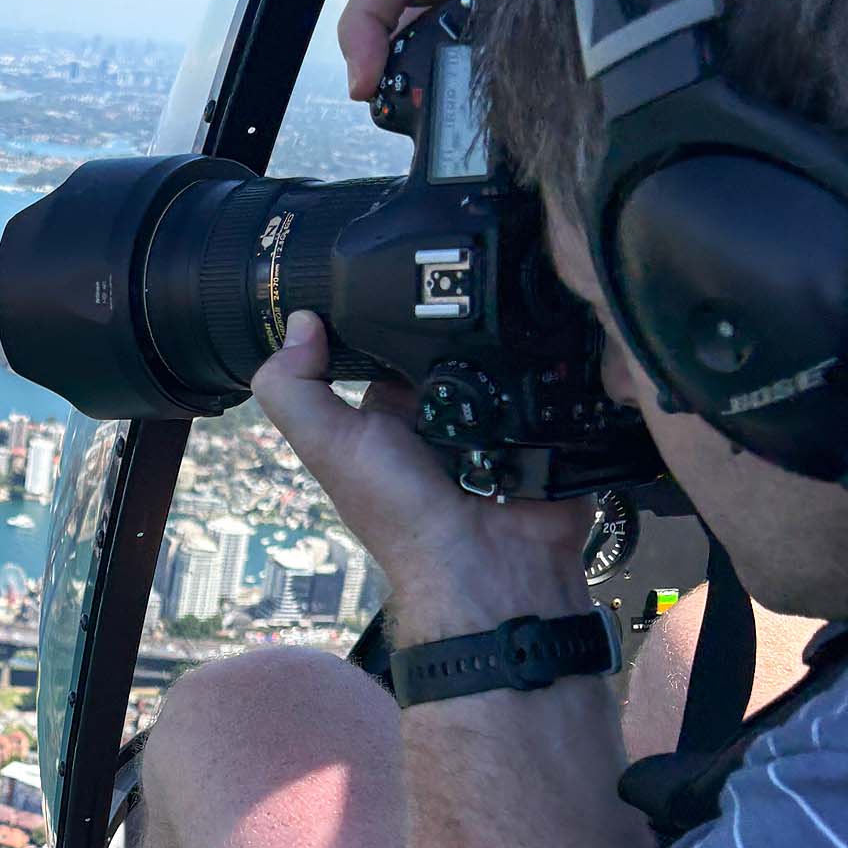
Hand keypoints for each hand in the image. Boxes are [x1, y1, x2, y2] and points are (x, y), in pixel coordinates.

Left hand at [251, 312, 589, 639]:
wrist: (492, 564)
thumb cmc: (404, 512)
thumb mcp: (330, 446)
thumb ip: (295, 391)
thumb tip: (297, 322)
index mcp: (386, 415)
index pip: (384, 344)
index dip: (386, 316)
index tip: (400, 283)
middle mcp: (438, 413)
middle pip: (447, 341)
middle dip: (456, 321)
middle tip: (468, 301)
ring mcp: (495, 419)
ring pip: (502, 351)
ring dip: (508, 336)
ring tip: (511, 325)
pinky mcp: (544, 423)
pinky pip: (553, 376)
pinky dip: (551, 361)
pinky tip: (549, 342)